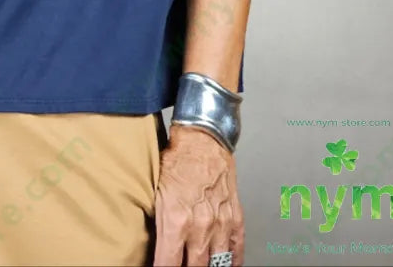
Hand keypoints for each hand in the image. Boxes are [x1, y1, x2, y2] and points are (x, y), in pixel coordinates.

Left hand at [153, 123, 244, 266]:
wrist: (203, 138)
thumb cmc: (178, 159)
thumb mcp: (156, 191)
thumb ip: (158, 224)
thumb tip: (155, 244)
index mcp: (177, 221)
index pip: (168, 264)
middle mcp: (200, 227)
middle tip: (181, 266)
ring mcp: (220, 224)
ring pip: (217, 264)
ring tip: (200, 265)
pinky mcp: (235, 218)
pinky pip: (237, 251)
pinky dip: (232, 262)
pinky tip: (225, 265)